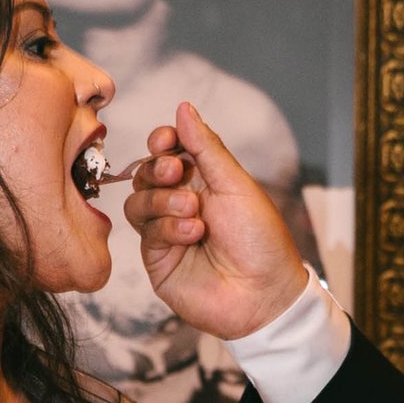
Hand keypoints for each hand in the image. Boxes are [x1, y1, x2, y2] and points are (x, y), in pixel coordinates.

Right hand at [124, 99, 307, 340]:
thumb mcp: (236, 184)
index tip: (166, 140)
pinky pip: (145, 232)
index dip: (162, 142)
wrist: (265, 294)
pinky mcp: (158, 260)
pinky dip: (167, 227)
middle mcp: (181, 204)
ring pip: (138, 201)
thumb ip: (206, 147)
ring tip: (193, 211)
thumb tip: (183, 108)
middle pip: (146, 173)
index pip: (168, 151)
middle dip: (158, 169)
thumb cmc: (260, 240)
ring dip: (163, 200)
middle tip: (178, 173)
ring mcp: (167, 232)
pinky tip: (193, 233)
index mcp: (204, 181)